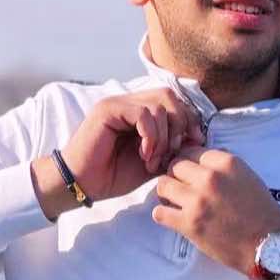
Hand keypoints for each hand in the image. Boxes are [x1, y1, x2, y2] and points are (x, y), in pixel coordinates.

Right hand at [33, 89, 205, 218]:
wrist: (82, 184)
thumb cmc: (112, 175)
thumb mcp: (152, 162)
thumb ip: (171, 148)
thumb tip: (197, 139)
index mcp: (139, 112)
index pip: (173, 100)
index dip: (189, 119)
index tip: (195, 142)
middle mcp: (129, 103)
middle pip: (169, 95)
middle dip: (180, 123)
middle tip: (174, 150)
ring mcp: (118, 104)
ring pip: (158, 104)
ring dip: (164, 135)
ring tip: (153, 159)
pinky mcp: (108, 110)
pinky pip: (142, 113)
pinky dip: (151, 135)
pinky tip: (145, 154)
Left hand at [153, 148, 279, 279]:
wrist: (268, 244)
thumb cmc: (261, 211)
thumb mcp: (248, 176)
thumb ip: (224, 166)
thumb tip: (203, 158)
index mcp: (226, 163)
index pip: (191, 151)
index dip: (188, 161)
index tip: (188, 171)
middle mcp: (210, 178)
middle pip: (174, 165)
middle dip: (175, 175)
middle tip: (181, 187)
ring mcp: (197, 201)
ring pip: (162, 185)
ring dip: (166, 193)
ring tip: (175, 201)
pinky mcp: (189, 224)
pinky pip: (160, 212)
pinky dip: (164, 214)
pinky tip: (173, 217)